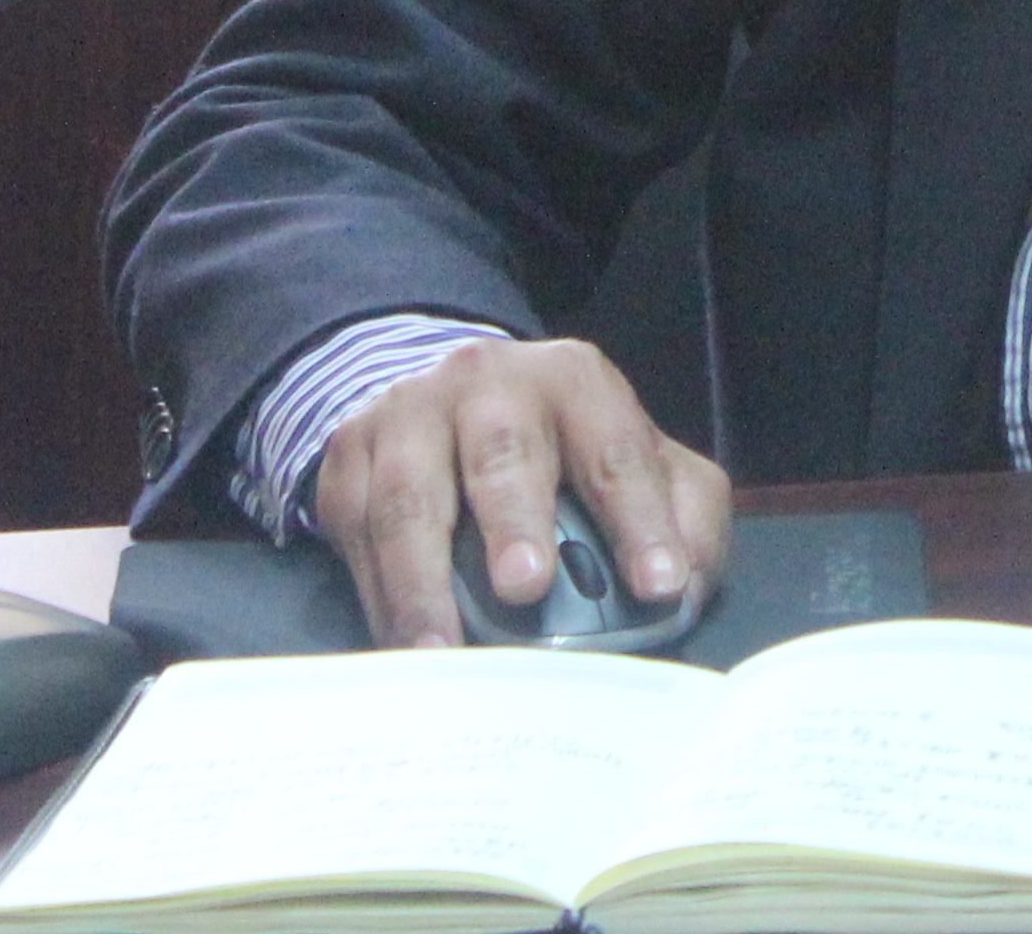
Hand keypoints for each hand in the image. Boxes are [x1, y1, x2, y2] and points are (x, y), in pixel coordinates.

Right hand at [310, 335, 734, 652]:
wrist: (451, 398)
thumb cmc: (562, 447)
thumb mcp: (639, 459)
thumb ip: (681, 514)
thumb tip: (683, 591)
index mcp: (575, 381)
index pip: (617, 451)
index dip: (641, 520)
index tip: (658, 585)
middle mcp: (488, 383)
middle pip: (503, 453)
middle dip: (514, 521)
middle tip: (527, 587)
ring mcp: (409, 414)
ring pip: (410, 496)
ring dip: (424, 580)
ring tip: (443, 650)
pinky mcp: (348, 455)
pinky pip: (355, 530)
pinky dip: (376, 595)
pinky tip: (400, 646)